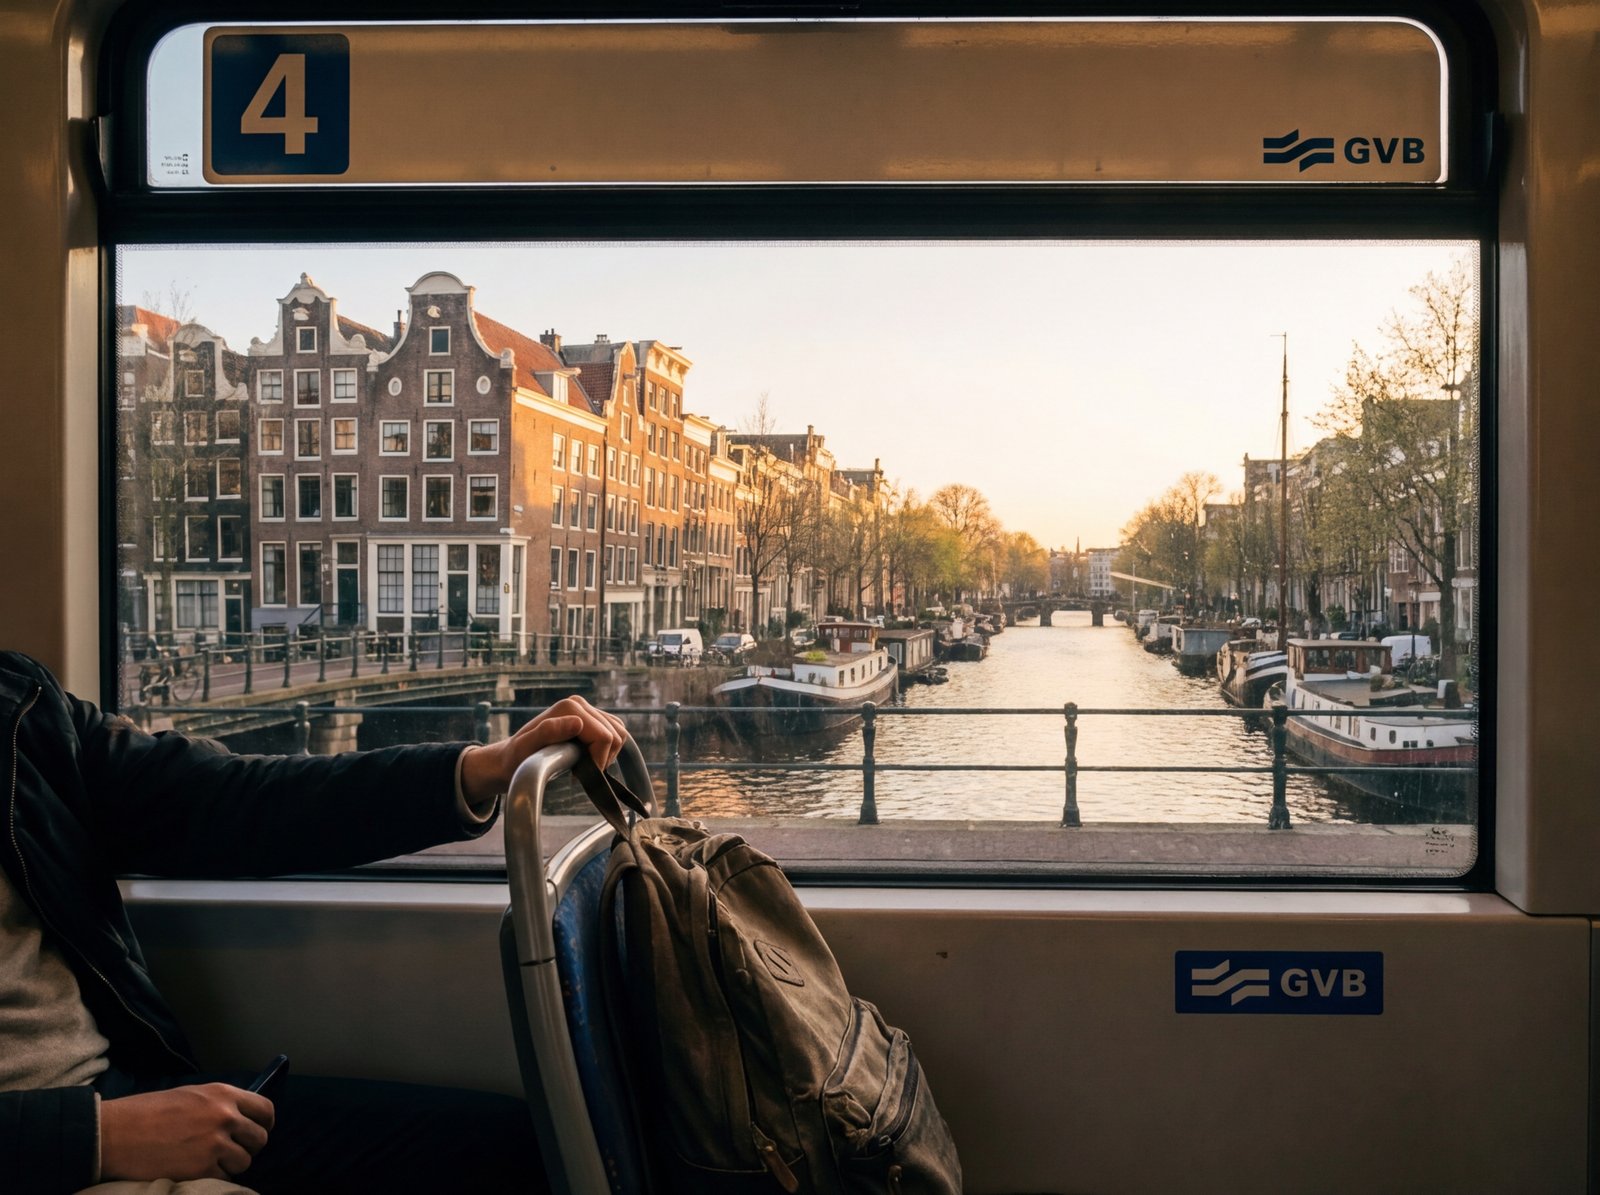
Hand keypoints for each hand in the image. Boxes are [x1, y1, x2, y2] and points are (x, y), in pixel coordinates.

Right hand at [100, 1083, 273, 1180]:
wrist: (114, 1133)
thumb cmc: (147, 1112)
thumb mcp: (190, 1095)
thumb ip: (218, 1105)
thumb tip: (239, 1118)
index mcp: (223, 1094)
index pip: (265, 1110)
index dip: (264, 1123)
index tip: (259, 1130)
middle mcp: (225, 1117)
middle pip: (259, 1139)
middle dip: (249, 1147)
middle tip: (231, 1151)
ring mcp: (215, 1145)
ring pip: (244, 1162)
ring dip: (231, 1165)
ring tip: (208, 1161)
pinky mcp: (202, 1170)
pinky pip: (224, 1178)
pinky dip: (214, 1178)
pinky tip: (195, 1170)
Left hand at [459, 694, 626, 805]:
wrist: (512, 758)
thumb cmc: (517, 759)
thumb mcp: (526, 749)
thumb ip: (548, 733)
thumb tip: (577, 723)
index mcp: (569, 707)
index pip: (605, 737)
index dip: (598, 761)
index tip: (577, 776)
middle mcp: (579, 703)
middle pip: (616, 734)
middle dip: (602, 758)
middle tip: (579, 772)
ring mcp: (586, 709)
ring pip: (619, 733)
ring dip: (606, 755)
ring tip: (583, 765)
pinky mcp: (591, 719)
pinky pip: (615, 733)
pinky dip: (607, 751)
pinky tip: (587, 759)